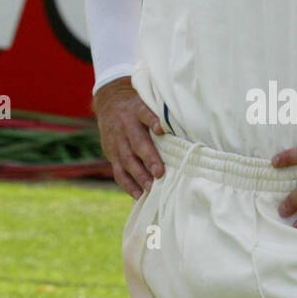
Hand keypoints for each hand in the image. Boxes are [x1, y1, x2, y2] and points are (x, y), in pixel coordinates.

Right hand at [93, 76, 164, 199]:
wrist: (110, 103)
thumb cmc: (137, 108)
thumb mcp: (146, 102)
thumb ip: (160, 115)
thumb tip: (186, 128)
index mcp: (137, 110)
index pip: (145, 114)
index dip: (153, 121)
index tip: (161, 130)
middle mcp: (125, 125)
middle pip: (137, 142)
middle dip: (149, 158)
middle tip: (160, 173)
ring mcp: (116, 140)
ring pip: (127, 159)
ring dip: (139, 175)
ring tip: (151, 188)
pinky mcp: (111, 153)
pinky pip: (118, 171)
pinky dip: (128, 184)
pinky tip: (138, 194)